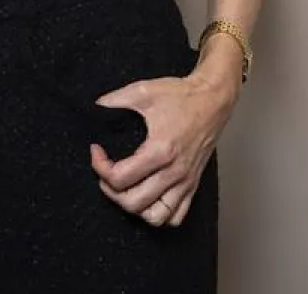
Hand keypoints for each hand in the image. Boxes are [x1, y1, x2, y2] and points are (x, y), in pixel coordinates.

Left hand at [88, 61, 238, 226]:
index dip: (99, 166)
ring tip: (124, 188)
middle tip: (105, 172)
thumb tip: (95, 107)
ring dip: (134, 207)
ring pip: (155, 217)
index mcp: (159, 151)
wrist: (212, 100)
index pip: (120, 178)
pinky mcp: (193, 185)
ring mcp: (186, 182)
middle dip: (111, 190)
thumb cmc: (182, 96)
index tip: (97, 151)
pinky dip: (158, 214)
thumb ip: (114, 99)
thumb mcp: (143, 91)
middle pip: (133, 203)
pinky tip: (147, 196)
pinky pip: (176, 216)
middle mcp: (174, 172)